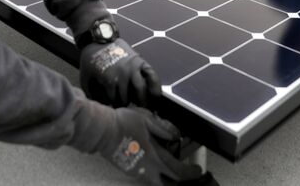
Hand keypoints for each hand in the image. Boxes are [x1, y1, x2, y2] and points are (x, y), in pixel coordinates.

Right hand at [73, 102, 210, 185]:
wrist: (102, 131)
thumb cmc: (123, 122)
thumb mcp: (147, 119)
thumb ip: (163, 129)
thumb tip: (176, 136)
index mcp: (155, 157)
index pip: (178, 172)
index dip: (190, 173)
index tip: (197, 170)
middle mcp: (148, 169)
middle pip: (169, 184)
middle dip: (180, 182)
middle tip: (187, 175)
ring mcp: (137, 172)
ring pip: (157, 183)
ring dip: (167, 180)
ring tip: (172, 172)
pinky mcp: (129, 171)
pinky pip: (147, 178)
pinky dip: (156, 176)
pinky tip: (156, 167)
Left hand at [79, 39, 160, 107]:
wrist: (98, 38)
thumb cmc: (90, 59)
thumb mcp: (85, 77)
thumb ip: (90, 94)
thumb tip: (99, 108)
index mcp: (109, 79)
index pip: (115, 101)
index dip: (114, 109)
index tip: (115, 113)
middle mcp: (123, 74)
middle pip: (128, 98)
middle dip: (127, 107)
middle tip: (129, 114)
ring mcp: (134, 67)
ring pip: (142, 89)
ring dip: (143, 102)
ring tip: (145, 111)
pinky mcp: (141, 61)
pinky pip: (152, 75)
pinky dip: (155, 86)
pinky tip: (157, 97)